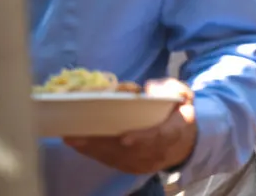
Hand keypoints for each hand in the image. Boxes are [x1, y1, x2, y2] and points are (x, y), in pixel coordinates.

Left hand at [64, 79, 195, 174]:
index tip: (125, 138)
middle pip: (128, 151)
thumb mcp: (184, 96)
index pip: (159, 137)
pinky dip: (93, 153)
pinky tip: (77, 144)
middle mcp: (157, 152)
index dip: (142, 138)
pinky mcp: (131, 167)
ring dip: (92, 149)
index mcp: (174, 132)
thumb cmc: (179, 115)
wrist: (184, 144)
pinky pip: (111, 161)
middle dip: (102, 144)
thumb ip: (172, 89)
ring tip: (70, 138)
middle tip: (78, 135)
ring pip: (116, 158)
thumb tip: (149, 89)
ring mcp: (143, 163)